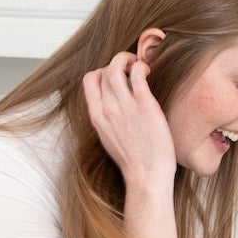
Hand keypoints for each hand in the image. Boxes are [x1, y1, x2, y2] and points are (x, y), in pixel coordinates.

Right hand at [82, 51, 175, 184]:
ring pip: (117, 66)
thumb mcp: (110, 140)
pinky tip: (148, 72)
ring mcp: (126, 107)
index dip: (101, 72)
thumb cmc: (134, 164)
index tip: (115, 77)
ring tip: (138, 65)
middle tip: (129, 67)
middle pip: (104, 71)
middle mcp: (108, 109)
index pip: (90, 81)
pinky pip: (138, 74)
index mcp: (97, 117)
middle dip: (116, 63)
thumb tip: (113, 107)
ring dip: (127, 59)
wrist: (147, 178)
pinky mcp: (145, 106)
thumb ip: (108, 120)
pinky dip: (142, 67)